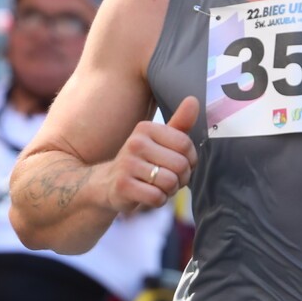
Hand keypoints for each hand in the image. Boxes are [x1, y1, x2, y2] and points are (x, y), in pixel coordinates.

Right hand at [106, 97, 198, 213]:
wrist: (107, 183)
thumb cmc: (142, 161)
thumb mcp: (159, 141)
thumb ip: (179, 123)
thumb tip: (194, 99)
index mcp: (146, 128)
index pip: (186, 145)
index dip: (191, 160)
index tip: (181, 164)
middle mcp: (135, 143)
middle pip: (180, 165)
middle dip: (182, 178)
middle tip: (171, 179)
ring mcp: (127, 164)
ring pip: (170, 182)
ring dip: (170, 190)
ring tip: (160, 187)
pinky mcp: (123, 186)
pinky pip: (157, 197)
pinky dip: (159, 200)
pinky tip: (149, 195)